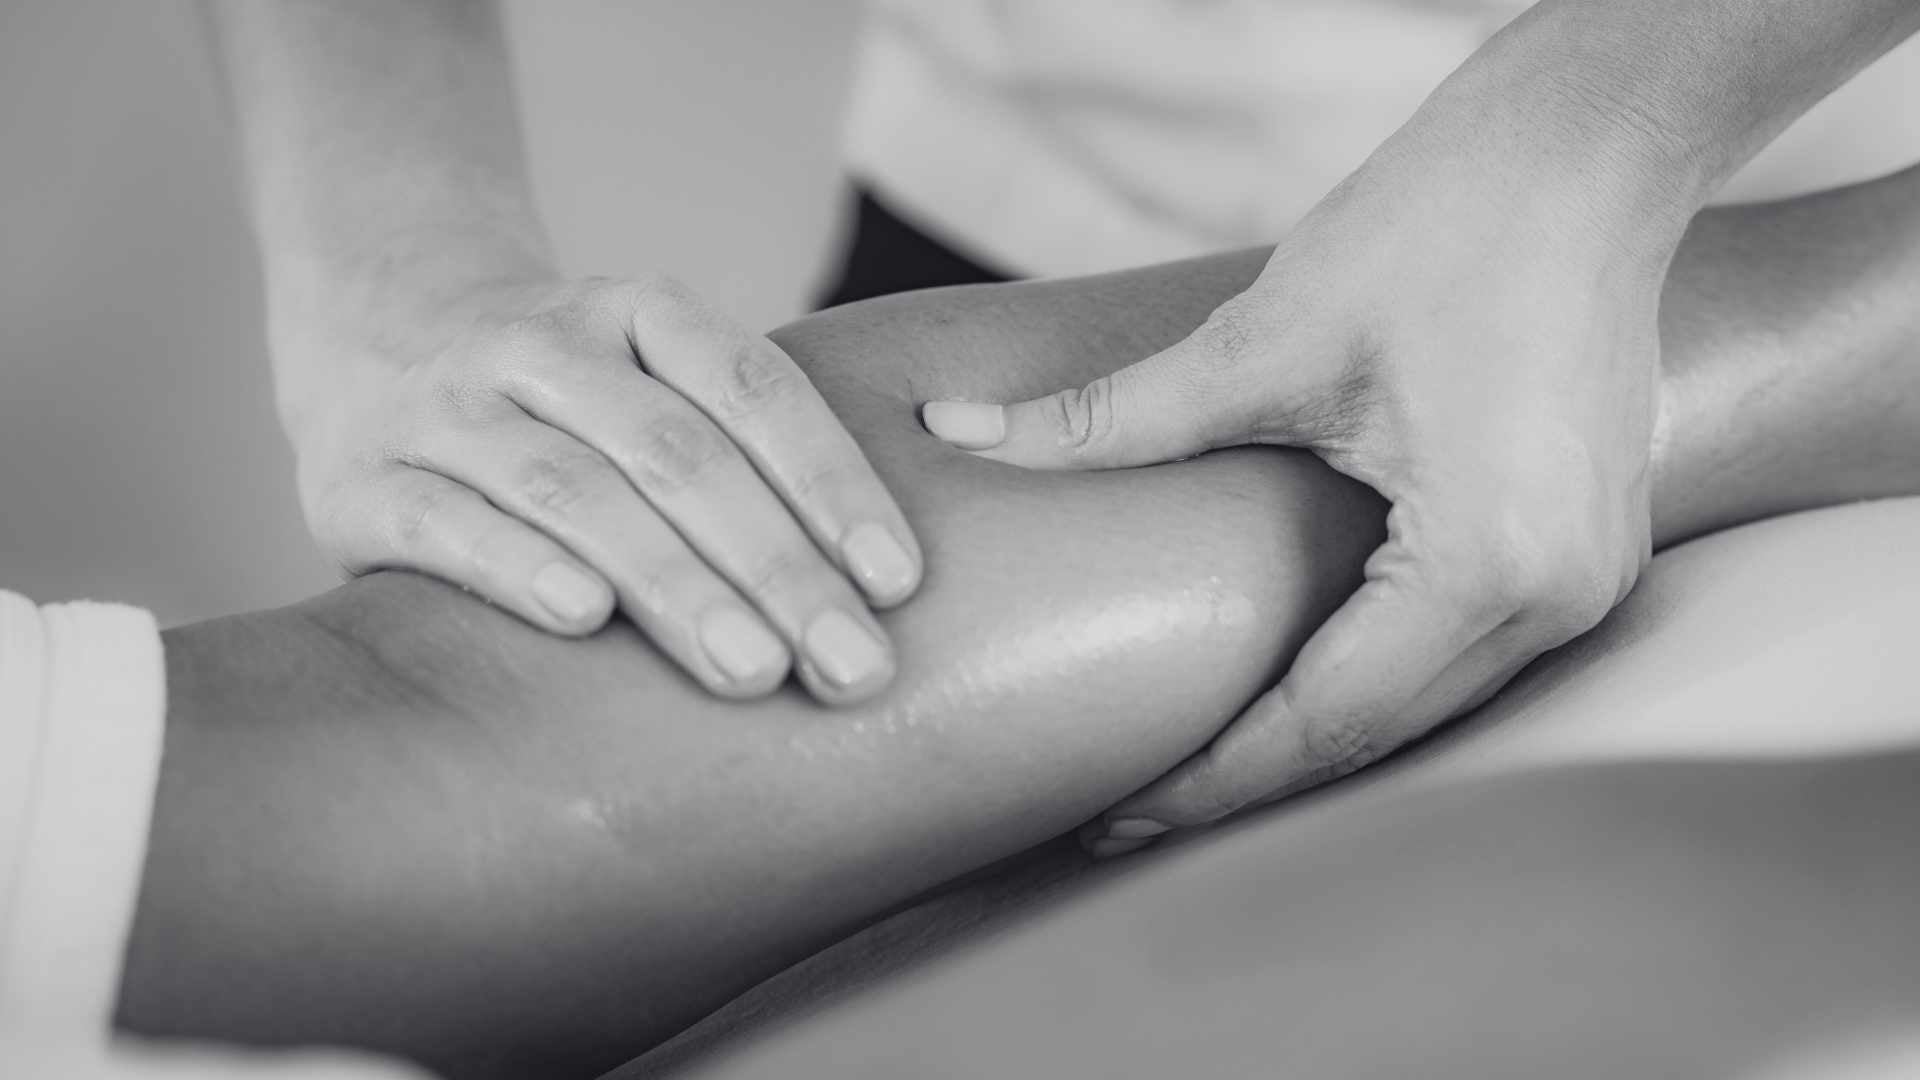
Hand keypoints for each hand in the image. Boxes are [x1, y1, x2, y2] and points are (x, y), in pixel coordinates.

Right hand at [284, 274, 920, 704]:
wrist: (372, 326)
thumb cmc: (567, 393)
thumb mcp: (651, 373)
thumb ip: (745, 445)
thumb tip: (888, 583)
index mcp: (640, 311)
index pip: (756, 389)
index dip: (831, 481)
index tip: (899, 581)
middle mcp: (547, 345)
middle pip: (678, 453)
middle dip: (775, 564)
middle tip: (850, 664)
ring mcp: (451, 405)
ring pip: (572, 490)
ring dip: (671, 582)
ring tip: (750, 669)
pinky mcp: (366, 478)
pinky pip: (448, 519)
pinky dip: (514, 564)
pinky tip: (581, 618)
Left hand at [923, 142, 1666, 845]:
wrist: (1583, 154)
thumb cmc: (1442, 226)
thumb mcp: (1265, 340)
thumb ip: (1111, 419)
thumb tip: (958, 433)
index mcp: (1489, 561)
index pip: (1326, 722)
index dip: (1213, 781)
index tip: (1114, 819)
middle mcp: (1558, 596)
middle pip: (1379, 736)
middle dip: (1251, 780)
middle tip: (1127, 815)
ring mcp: (1587, 579)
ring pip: (1427, 709)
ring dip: (1312, 738)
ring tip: (1194, 764)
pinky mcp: (1581, 548)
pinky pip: (1464, 657)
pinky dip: (1370, 681)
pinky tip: (1291, 683)